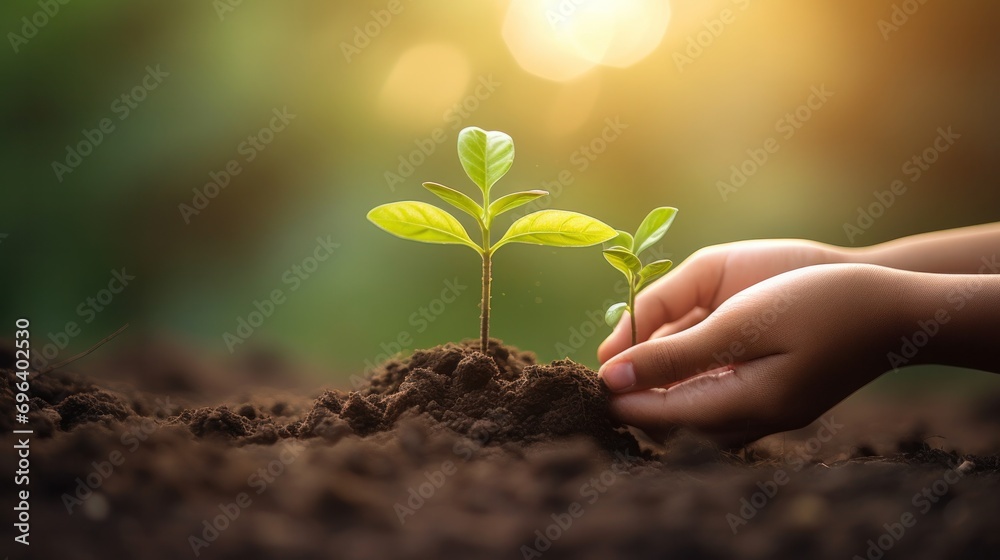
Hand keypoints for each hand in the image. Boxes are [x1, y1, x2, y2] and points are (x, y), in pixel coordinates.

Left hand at [597, 264, 907, 445]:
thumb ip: (675, 355)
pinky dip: (690, 383)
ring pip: (695, 417)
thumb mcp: (741, 323)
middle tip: (607, 367)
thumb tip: (612, 376)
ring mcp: (772, 414)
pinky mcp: (780, 400)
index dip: (621, 397)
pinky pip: (719, 404)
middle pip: (675, 425)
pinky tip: (680, 354)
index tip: (589, 378)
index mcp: (746, 406)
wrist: (898, 305)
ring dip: (661, 391)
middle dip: (637, 398)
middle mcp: (756, 420)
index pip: (661, 416)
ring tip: (634, 358)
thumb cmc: (820, 302)